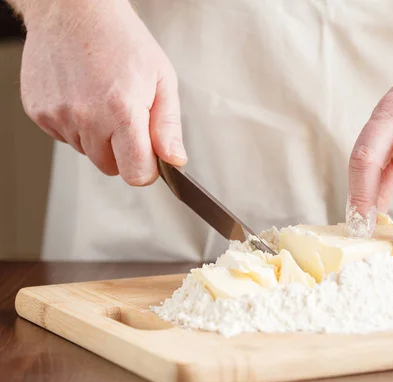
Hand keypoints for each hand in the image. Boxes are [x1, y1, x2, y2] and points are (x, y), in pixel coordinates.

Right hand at [20, 0, 185, 184]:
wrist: (74, 10)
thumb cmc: (122, 40)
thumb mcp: (162, 79)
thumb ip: (168, 127)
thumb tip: (174, 161)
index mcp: (121, 111)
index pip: (136, 174)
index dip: (147, 168)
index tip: (150, 154)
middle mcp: (86, 117)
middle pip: (111, 168)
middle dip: (123, 151)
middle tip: (126, 116)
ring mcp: (58, 116)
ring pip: (87, 152)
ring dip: (98, 137)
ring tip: (102, 99)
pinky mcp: (38, 112)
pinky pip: (65, 137)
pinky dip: (76, 125)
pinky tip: (82, 96)